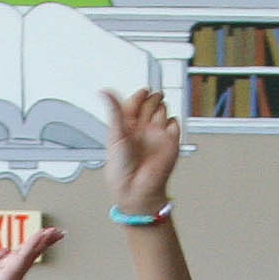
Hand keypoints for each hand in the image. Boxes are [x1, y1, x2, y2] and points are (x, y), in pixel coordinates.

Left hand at [103, 86, 181, 216]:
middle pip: (150, 104)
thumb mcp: (114, 134)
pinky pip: (174, 123)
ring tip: (155, 119)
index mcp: (126, 126)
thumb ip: (114, 111)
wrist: (137, 188)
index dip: (139, 96)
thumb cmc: (121, 169)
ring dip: (160, 110)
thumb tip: (104, 92)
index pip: (134, 103)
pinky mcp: (170, 142)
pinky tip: (166, 128)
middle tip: (153, 97)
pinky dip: (171, 123)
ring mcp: (156, 134)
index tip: (143, 91)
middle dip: (152, 99)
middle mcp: (142, 129)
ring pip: (162, 110)